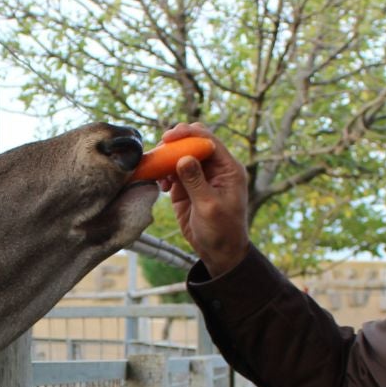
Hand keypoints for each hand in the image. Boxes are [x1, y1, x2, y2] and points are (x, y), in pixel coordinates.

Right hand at [159, 123, 249, 275]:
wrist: (218, 252)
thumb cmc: (221, 231)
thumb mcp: (209, 206)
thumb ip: (196, 181)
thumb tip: (183, 157)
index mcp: (228, 168)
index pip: (208, 141)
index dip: (189, 134)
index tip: (168, 137)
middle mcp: (214, 168)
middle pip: (193, 142)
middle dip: (175, 142)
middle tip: (160, 148)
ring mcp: (199, 176)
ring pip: (180, 155)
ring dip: (166, 158)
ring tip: (157, 171)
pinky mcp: (186, 187)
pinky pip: (172, 172)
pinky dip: (163, 173)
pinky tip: (161, 185)